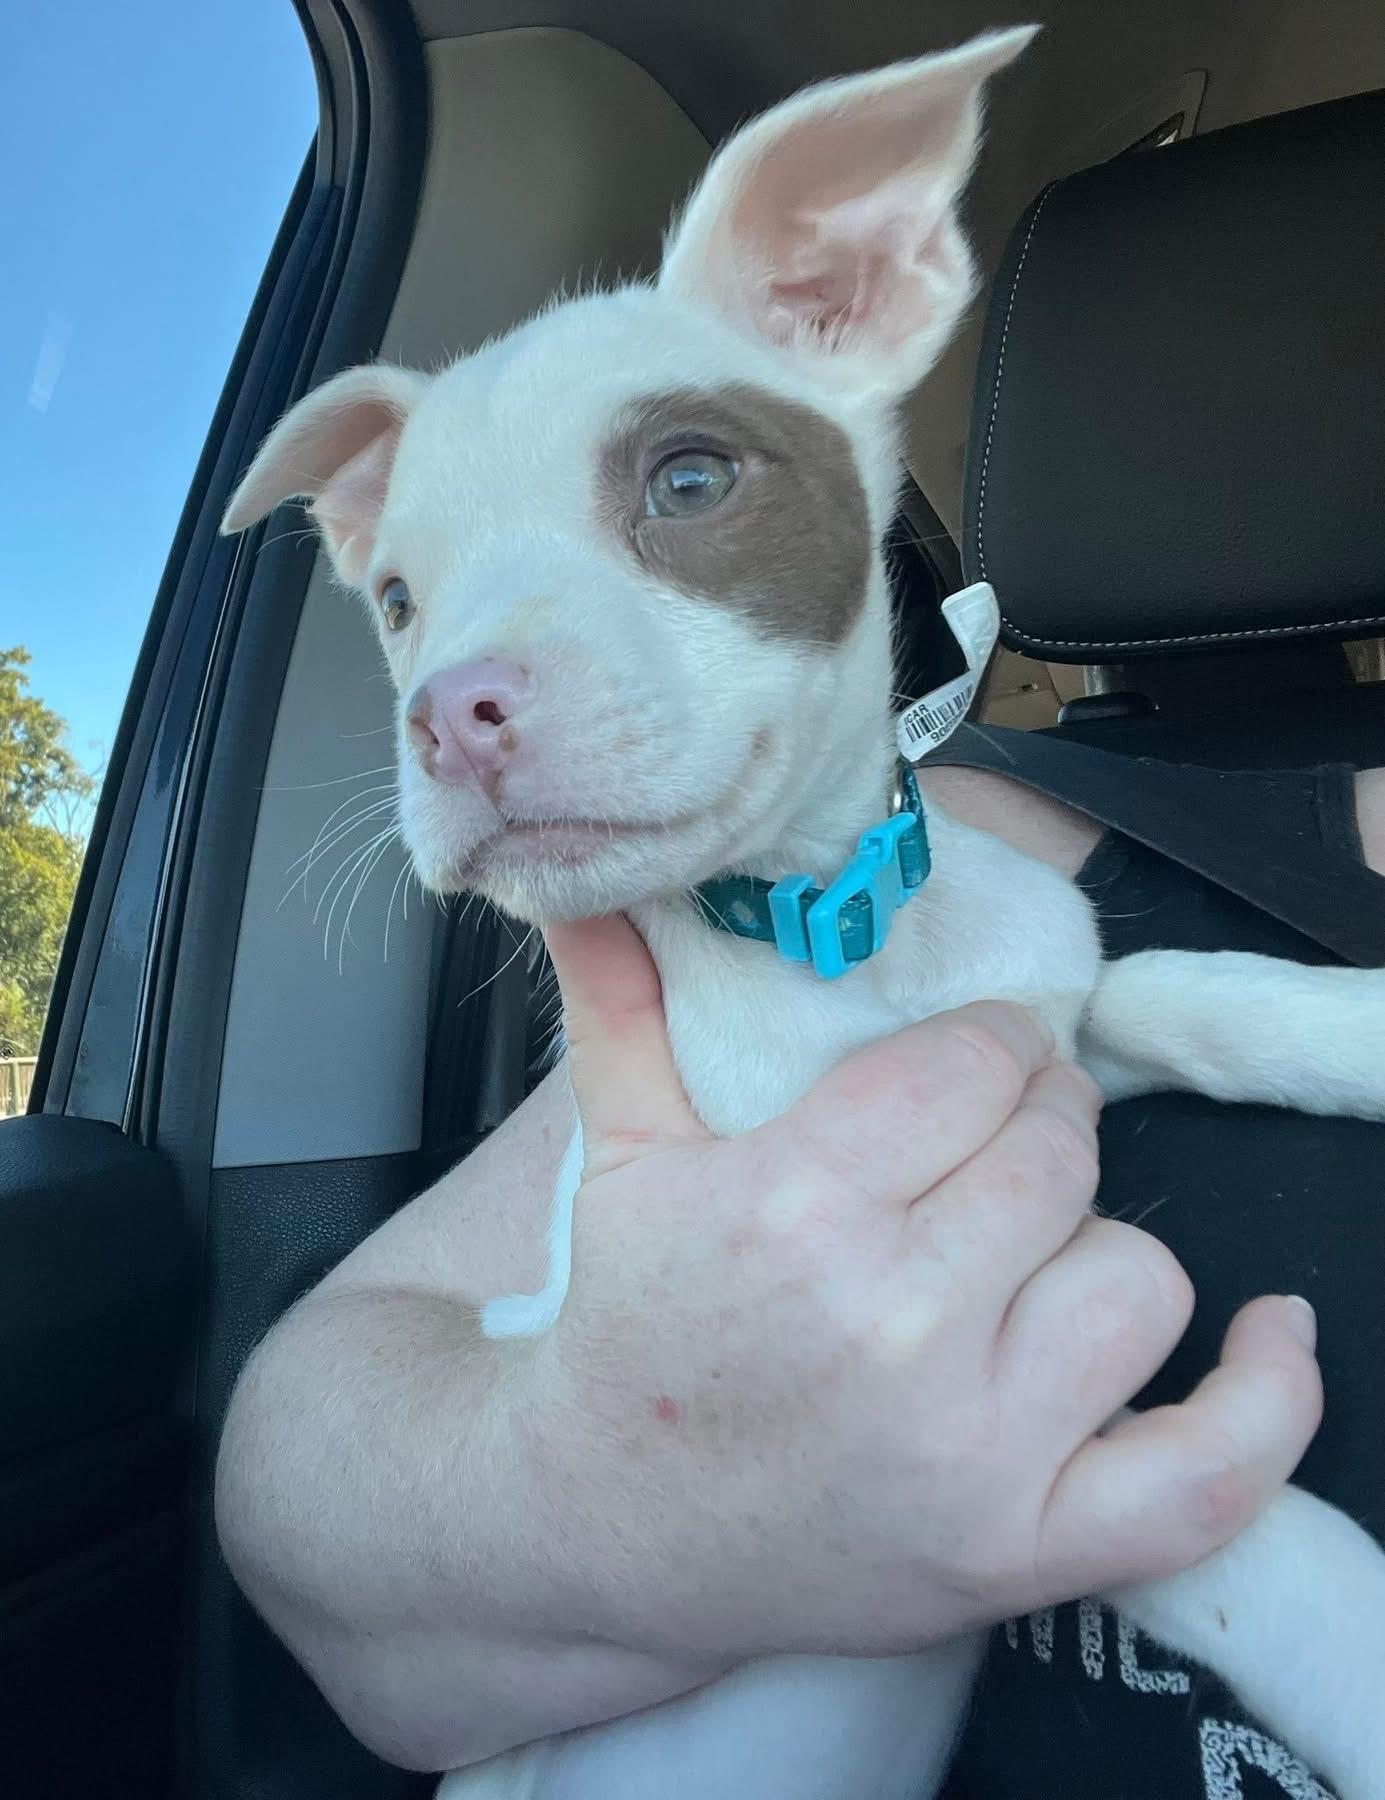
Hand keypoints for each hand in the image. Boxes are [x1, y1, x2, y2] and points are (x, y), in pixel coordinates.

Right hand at [533, 914, 1322, 1663]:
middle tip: (1000, 1141)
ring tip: (1027, 1256)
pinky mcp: (1019, 1549)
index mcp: (796, 1206)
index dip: (993, 1045)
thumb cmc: (627, 1334)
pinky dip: (1264, 1402)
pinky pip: (1205, 1472)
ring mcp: (969, 1448)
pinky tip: (1269, 1332)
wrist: (604, 1530)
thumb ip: (622, 1013)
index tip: (980, 1058)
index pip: (974, 1065)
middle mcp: (893, 1323)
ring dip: (1092, 1247)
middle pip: (1058, 1155)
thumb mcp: (623, 1163)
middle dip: (1040, 1124)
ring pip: (1136, 1274)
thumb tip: (592, 891)